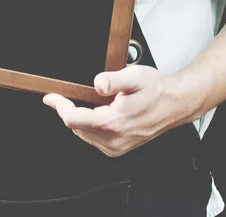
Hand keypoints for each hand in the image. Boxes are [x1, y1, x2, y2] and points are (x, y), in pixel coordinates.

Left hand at [43, 66, 189, 156]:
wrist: (175, 104)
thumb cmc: (157, 90)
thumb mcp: (134, 76)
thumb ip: (113, 80)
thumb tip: (98, 83)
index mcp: (114, 122)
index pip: (74, 119)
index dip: (59, 106)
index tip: (50, 97)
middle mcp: (114, 139)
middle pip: (76, 127)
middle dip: (69, 109)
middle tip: (70, 94)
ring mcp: (116, 146)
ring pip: (83, 133)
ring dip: (80, 117)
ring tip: (91, 101)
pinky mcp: (118, 148)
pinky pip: (93, 137)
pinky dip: (89, 124)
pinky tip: (99, 112)